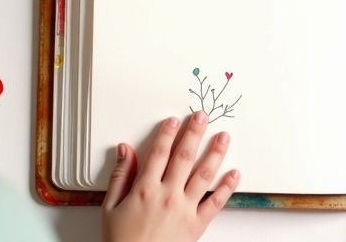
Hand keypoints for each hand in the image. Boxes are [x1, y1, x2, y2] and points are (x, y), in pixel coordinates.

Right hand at [101, 112, 239, 241]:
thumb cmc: (121, 241)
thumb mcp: (110, 208)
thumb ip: (119, 176)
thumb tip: (124, 150)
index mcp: (145, 189)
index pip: (159, 153)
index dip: (167, 134)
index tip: (174, 120)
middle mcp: (168, 195)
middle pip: (184, 157)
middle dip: (194, 134)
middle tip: (202, 117)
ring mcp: (185, 209)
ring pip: (204, 174)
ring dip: (215, 153)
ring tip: (223, 137)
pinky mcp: (197, 224)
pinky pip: (216, 202)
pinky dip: (227, 187)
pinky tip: (234, 173)